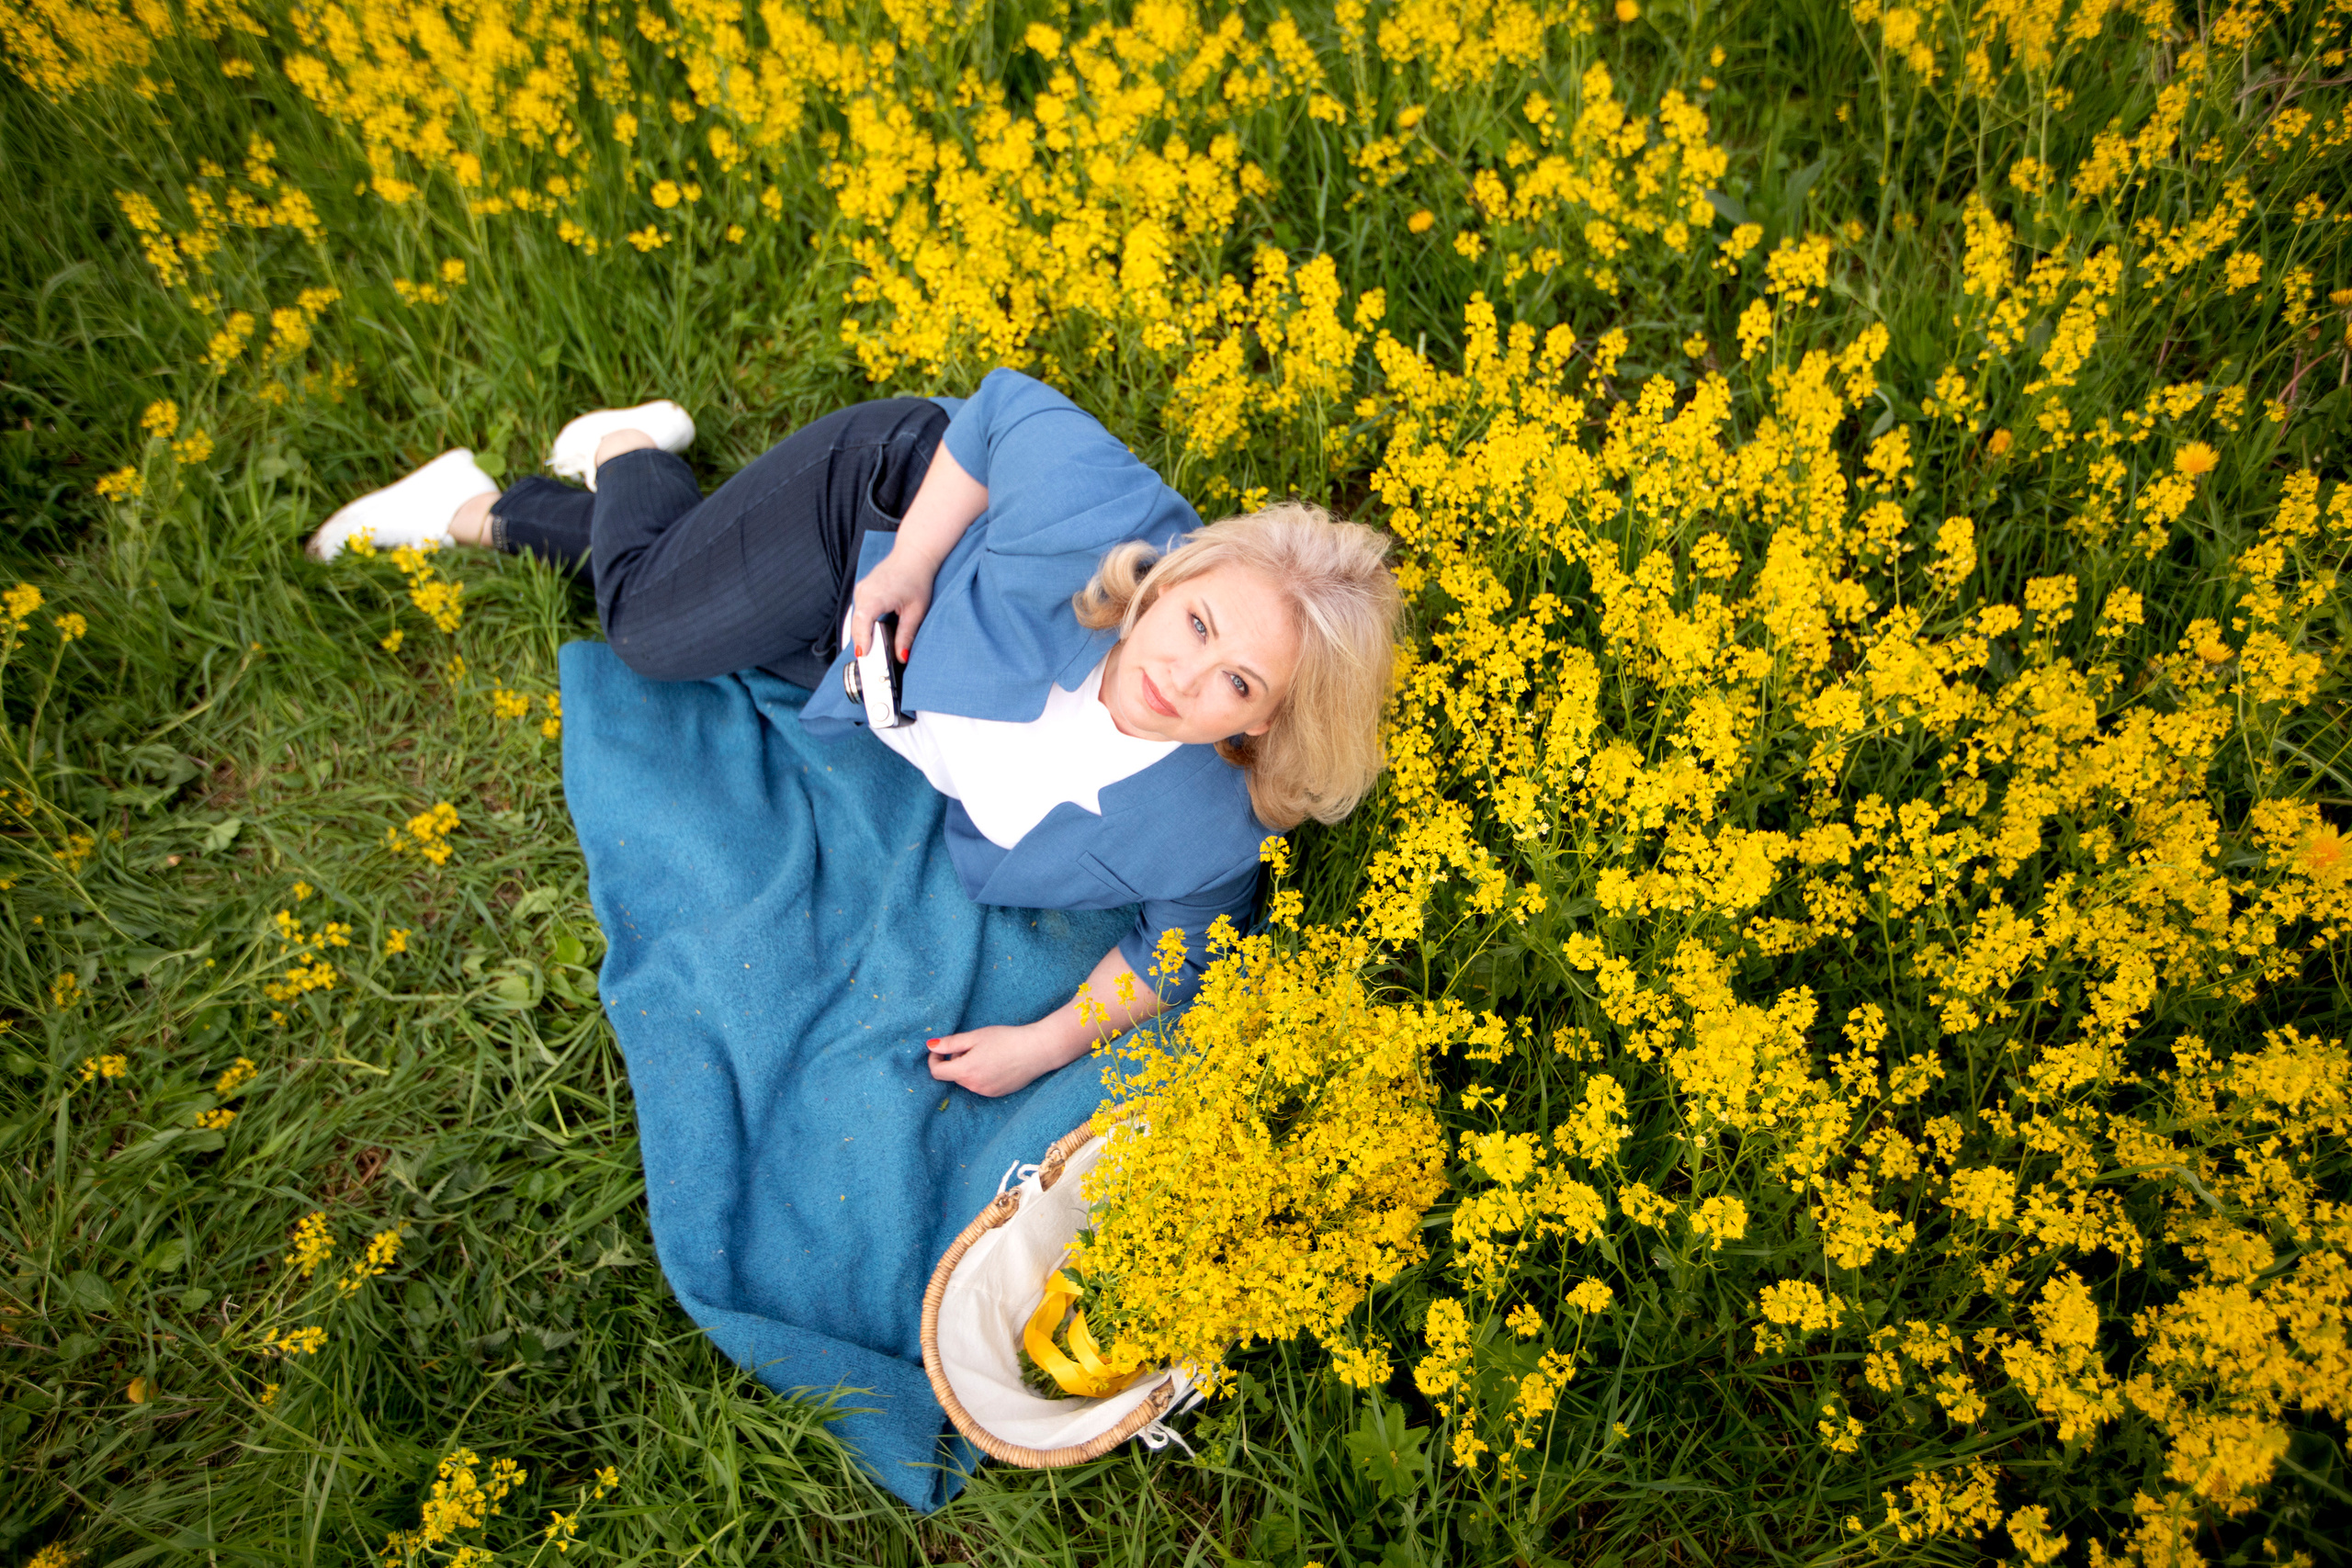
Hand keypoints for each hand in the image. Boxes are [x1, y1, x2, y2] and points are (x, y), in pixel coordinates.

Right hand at [850, 547, 937, 660]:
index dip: (861, 639)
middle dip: (862, 644)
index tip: (863, 655)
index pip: (862, 621)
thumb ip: (906, 635)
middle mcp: (863, 592)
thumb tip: (901, 657)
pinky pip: (858, 614)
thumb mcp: (916, 611)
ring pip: (856, 620)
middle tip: (870, 664)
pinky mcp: (862, 592)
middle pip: (856, 624)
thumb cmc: (916, 579)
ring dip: (862, 636)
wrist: (913, 555)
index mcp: (876, 595)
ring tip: (871, 654)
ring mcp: (860, 590)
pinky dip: (863, 627)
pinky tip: (871, 638)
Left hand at [927, 1022, 1085, 1097]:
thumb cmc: (1007, 1039)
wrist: (1037, 1050)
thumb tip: (930, 1046)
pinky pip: (980, 1085)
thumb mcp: (976, 1036)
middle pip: (953, 1075)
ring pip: (967, 1081)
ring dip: (968, 1068)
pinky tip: (996, 1062)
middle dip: (955, 1061)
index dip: (934, 1059)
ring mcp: (986, 1092)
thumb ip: (951, 1043)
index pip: (937, 1072)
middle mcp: (974, 1086)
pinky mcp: (997, 1094)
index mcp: (965, 1071)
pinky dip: (980, 1075)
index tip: (940, 1049)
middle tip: (971, 1045)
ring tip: (987, 1052)